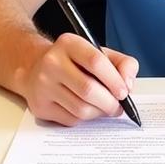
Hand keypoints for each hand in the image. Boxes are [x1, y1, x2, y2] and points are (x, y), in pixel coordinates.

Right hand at [20, 31, 138, 126]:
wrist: (36, 68)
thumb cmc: (74, 62)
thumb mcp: (98, 52)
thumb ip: (122, 63)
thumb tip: (128, 84)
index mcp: (69, 43)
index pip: (95, 61)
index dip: (114, 79)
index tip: (124, 92)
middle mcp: (52, 62)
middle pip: (88, 89)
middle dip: (109, 102)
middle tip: (118, 107)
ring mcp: (43, 85)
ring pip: (81, 109)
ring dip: (99, 113)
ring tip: (105, 108)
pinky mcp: (40, 106)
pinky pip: (71, 120)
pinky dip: (85, 119)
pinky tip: (87, 110)